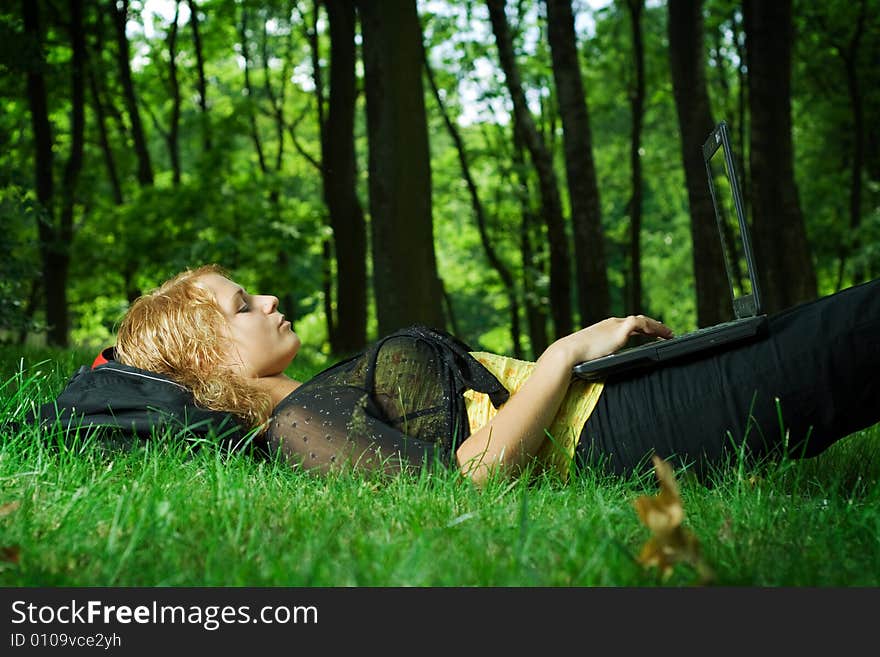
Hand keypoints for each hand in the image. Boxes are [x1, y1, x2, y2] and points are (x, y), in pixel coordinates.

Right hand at [549, 315, 673, 365]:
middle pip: (638, 321)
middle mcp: (611, 323)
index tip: (650, 334)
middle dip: (652, 326)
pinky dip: (654, 327)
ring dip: (657, 327)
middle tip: (665, 333)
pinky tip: (663, 334)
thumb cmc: (576, 358)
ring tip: (669, 334)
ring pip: (642, 321)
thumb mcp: (590, 355)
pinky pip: (642, 324)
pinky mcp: (619, 330)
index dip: (641, 329)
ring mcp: (615, 325)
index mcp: (605, 328)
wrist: (569, 352)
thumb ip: (598, 356)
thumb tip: (600, 366)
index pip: (628, 325)